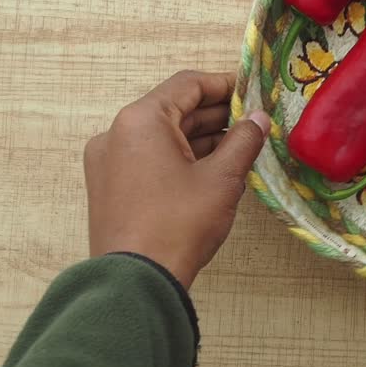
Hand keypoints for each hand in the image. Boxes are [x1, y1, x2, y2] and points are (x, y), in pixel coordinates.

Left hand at [83, 70, 270, 287]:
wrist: (136, 282)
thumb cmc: (179, 223)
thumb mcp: (222, 178)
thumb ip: (244, 140)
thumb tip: (258, 118)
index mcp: (140, 120)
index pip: (187, 84)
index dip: (224, 85)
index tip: (252, 93)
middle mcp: (116, 133)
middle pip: (173, 109)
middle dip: (214, 115)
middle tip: (252, 123)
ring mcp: (107, 161)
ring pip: (161, 136)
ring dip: (199, 138)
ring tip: (238, 148)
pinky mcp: (108, 187)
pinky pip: (148, 157)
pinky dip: (178, 158)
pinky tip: (210, 170)